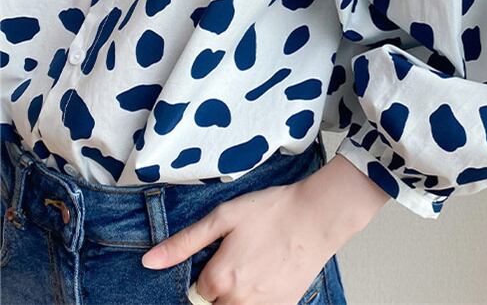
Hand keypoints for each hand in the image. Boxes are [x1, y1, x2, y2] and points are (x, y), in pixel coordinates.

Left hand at [140, 152, 390, 304]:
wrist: (318, 215)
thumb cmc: (272, 210)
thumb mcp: (224, 216)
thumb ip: (185, 242)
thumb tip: (149, 262)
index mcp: (219, 280)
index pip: (195, 294)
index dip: (204, 275)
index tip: (219, 258)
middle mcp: (237, 302)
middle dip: (219, 289)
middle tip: (239, 260)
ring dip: (238, 295)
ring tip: (254, 266)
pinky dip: (259, 298)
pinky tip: (269, 275)